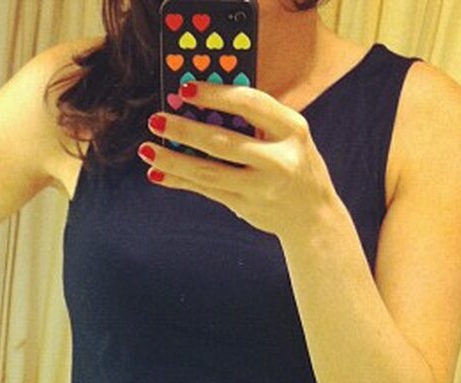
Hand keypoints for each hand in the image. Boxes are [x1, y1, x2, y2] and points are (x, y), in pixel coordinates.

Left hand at [137, 81, 338, 241]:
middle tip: (157, 119)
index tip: (186, 89)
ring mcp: (261, 187)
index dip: (216, 94)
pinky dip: (181, 181)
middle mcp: (279, 159)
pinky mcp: (245, 206)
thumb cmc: (295, 165)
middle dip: (186, 130)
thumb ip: (257, 120)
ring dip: (174, 160)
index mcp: (293, 129)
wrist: (313, 216)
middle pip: (223, 142)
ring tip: (147, 149)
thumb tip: (203, 103)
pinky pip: (206, 191)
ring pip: (209, 172)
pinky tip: (159, 174)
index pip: (251, 104)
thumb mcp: (289, 136)